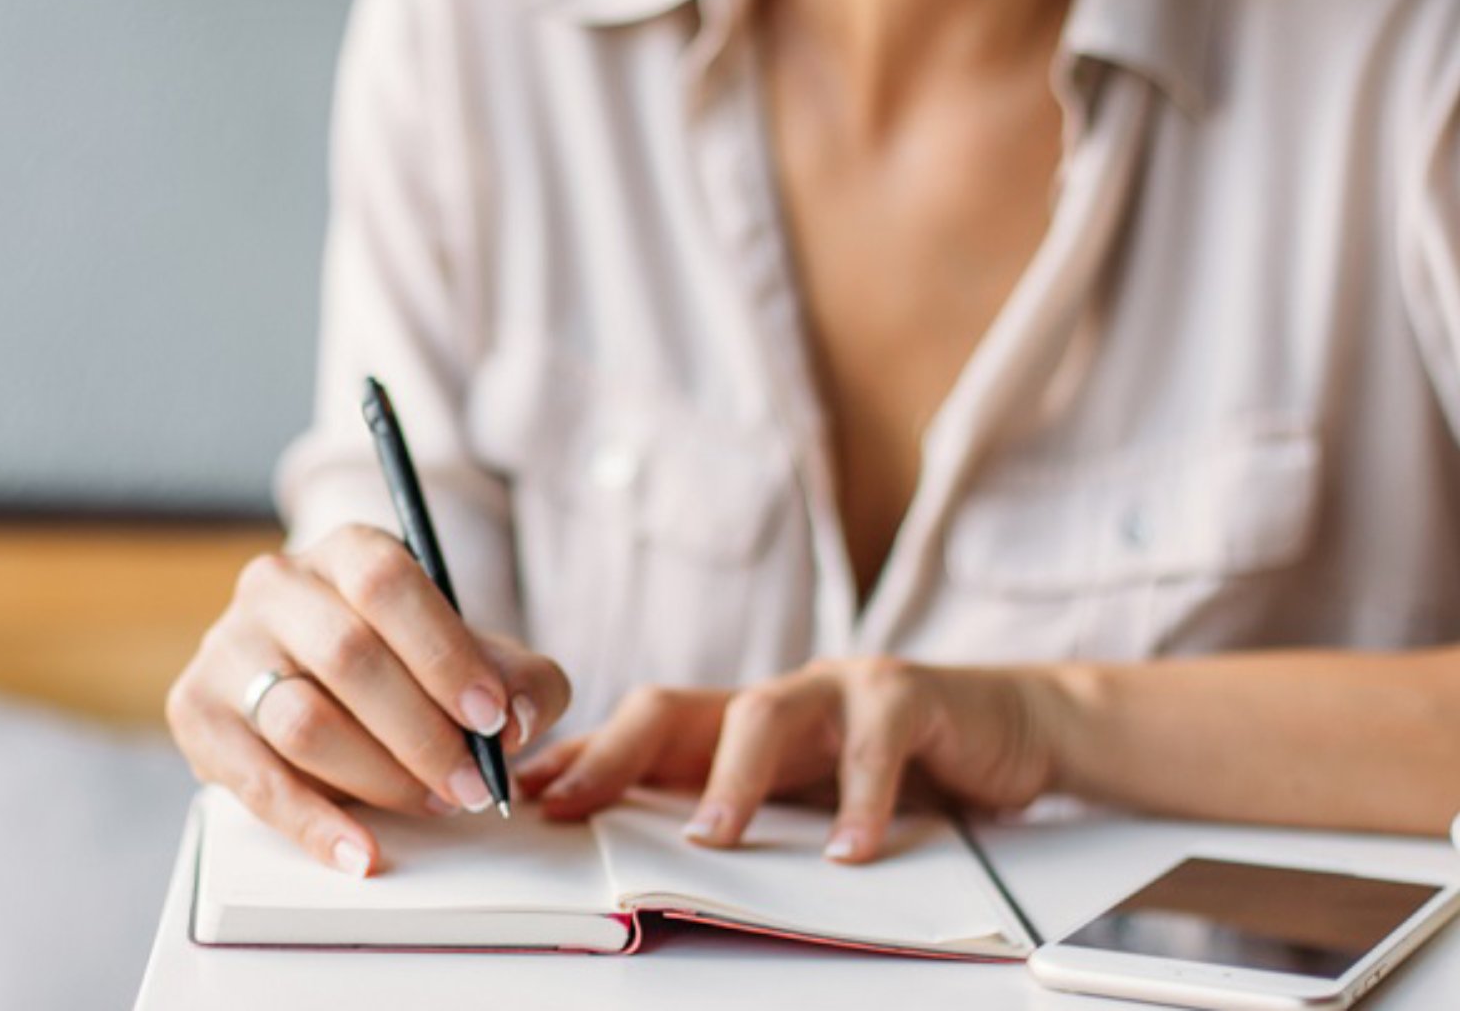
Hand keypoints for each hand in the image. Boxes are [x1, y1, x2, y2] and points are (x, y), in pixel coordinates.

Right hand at [167, 523, 570, 875]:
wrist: (322, 684)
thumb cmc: (408, 666)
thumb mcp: (476, 658)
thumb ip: (520, 679)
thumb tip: (518, 717)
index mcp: (346, 552)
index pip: (387, 582)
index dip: (443, 651)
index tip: (490, 717)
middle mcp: (277, 586)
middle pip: (347, 655)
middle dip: (423, 732)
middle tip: (473, 786)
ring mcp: (228, 648)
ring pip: (301, 721)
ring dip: (379, 776)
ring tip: (433, 804)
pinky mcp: (196, 712)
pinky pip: (255, 781)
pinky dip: (314, 824)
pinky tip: (360, 852)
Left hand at [516, 659, 1062, 861]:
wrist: (1014, 729)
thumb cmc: (902, 766)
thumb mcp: (808, 795)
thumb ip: (737, 807)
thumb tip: (645, 849)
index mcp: (742, 724)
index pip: (640, 732)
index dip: (582, 759)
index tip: (525, 797)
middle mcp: (779, 697)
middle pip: (672, 706)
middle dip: (614, 752)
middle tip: (574, 802)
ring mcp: (840, 688)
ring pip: (763, 714)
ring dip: (730, 779)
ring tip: (710, 837)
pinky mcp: (911, 695)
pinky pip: (876, 742)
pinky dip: (861, 799)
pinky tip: (850, 850)